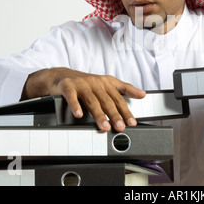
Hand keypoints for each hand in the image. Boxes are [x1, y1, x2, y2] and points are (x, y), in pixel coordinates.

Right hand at [21, 68, 145, 131]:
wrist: (61, 76)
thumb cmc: (86, 83)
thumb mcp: (107, 83)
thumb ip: (125, 89)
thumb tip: (142, 94)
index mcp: (106, 83)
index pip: (118, 98)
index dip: (126, 110)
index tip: (132, 122)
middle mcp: (95, 82)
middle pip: (107, 101)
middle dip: (114, 115)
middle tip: (120, 126)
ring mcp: (81, 84)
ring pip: (92, 101)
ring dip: (99, 115)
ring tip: (104, 126)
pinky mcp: (68, 87)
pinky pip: (72, 97)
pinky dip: (76, 106)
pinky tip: (79, 115)